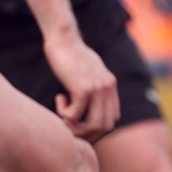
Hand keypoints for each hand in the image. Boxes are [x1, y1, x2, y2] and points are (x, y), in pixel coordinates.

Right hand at [41, 22, 119, 138]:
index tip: (78, 125)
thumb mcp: (88, 72)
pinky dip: (64, 114)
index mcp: (111, 86)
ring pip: (93, 125)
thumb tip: (88, 106)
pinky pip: (74, 115)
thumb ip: (93, 87)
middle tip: (68, 125)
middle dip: (86, 134)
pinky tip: (59, 98)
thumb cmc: (71, 55)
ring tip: (62, 116)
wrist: (64, 38)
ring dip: (75, 128)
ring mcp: (98, 88)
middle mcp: (108, 88)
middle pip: (105, 127)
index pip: (112, 120)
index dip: (95, 129)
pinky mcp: (83, 88)